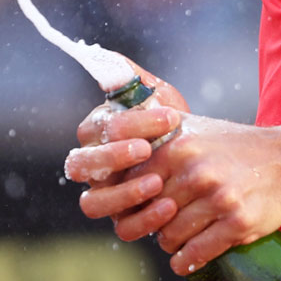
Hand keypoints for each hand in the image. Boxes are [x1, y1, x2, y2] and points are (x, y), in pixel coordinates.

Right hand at [65, 62, 187, 231]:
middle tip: (147, 150)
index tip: (169, 118)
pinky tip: (169, 206)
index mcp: (97, 131)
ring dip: (123, 195)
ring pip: (92, 204)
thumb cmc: (170, 120)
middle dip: (114, 157)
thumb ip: (130, 76)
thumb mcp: (157, 94)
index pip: (99, 129)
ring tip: (158, 182)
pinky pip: (121, 228)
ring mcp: (105, 195)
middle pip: (81, 167)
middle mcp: (92, 165)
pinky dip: (143, 220)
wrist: (199, 154)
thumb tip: (100, 52)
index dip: (132, 124)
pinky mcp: (123, 220)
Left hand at [134, 117, 280, 274]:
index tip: (147, 205)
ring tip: (185, 232)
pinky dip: (186, 260)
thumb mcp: (196, 128)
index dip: (136, 202)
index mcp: (180, 149)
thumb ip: (155, 133)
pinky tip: (191, 253)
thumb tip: (114, 145)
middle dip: (156, 224)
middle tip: (169, 220)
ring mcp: (219, 199)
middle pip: (150, 218)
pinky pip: (193, 255)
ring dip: (173, 242)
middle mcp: (197, 173)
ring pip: (169, 239)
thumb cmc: (236, 146)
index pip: (133, 191)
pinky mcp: (237, 223)